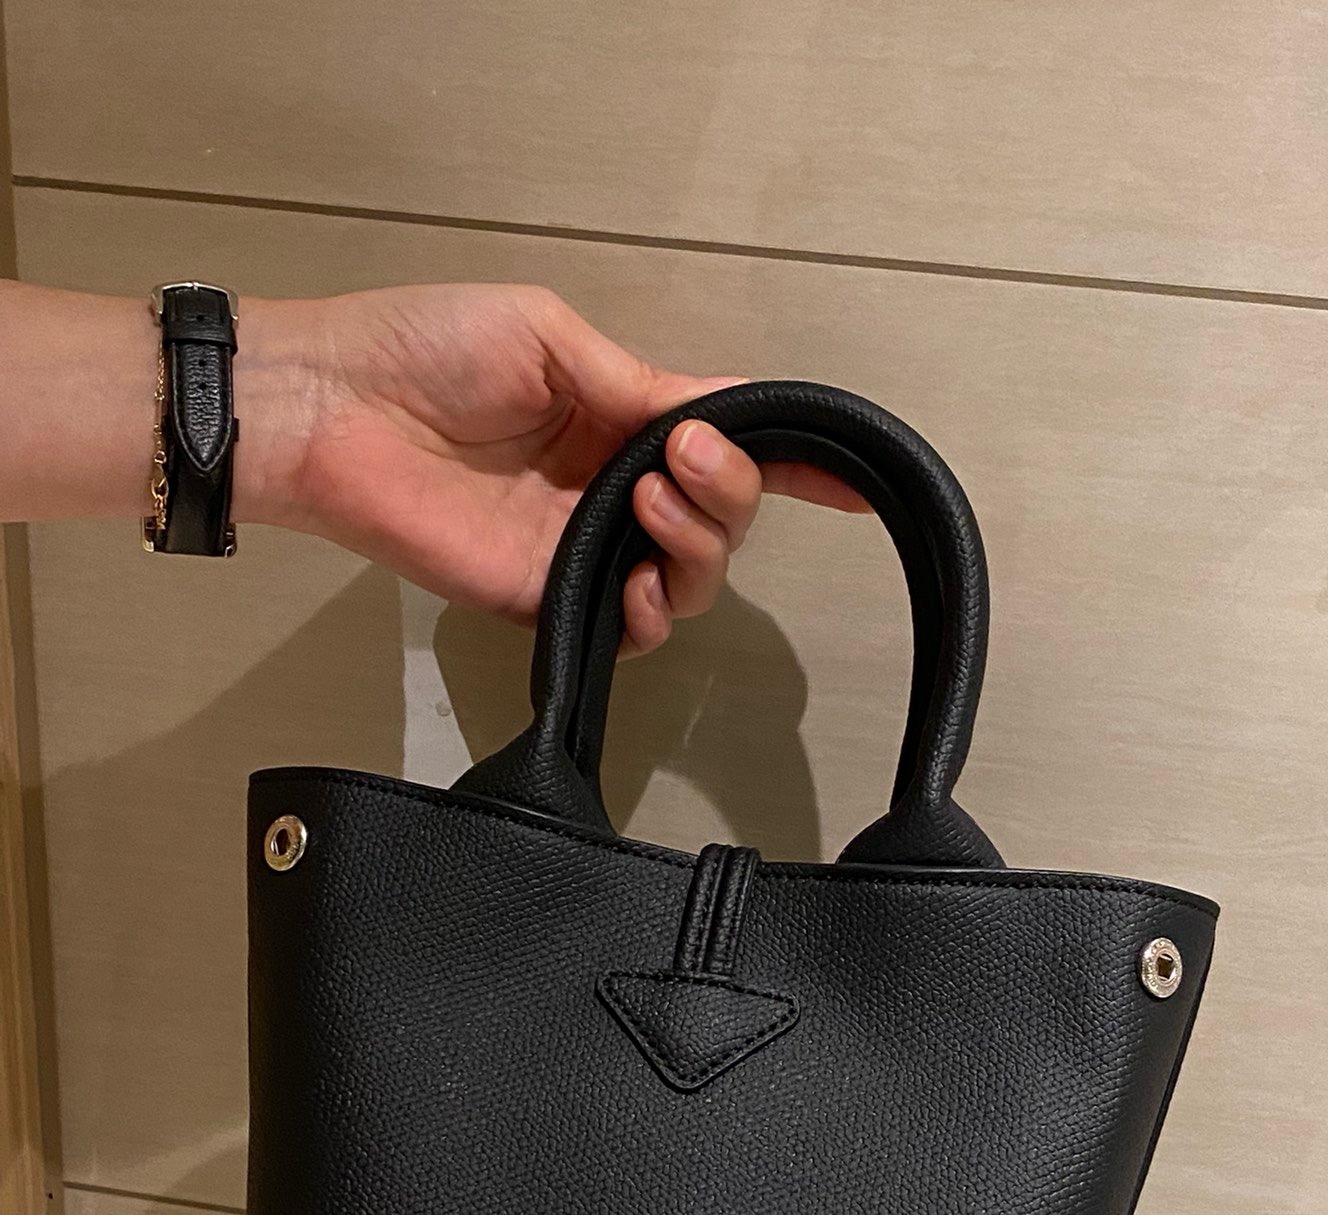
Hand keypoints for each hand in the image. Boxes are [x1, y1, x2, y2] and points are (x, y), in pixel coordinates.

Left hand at [236, 282, 862, 651]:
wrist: (335, 409)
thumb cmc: (425, 349)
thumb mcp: (553, 336)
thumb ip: (641, 387)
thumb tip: (718, 417)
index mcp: (620, 418)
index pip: (725, 447)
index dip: (794, 465)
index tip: (854, 483)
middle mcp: (612, 488)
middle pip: (722, 518)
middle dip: (729, 492)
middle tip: (679, 461)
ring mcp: (583, 549)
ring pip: (691, 574)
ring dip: (696, 541)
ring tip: (646, 501)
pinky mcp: (546, 600)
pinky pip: (631, 627)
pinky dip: (654, 612)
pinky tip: (639, 583)